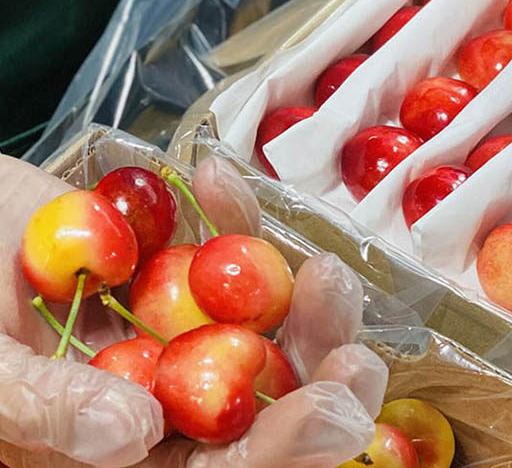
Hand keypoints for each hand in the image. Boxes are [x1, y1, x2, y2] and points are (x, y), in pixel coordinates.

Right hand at [0, 154, 384, 466]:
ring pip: (266, 322)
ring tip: (328, 273)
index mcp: (124, 449)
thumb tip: (132, 434)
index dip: (281, 451)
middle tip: (360, 355)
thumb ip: (44, 410)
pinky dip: (230, 213)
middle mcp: (168, 391)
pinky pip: (223, 243)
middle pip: (267, 400)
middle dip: (321, 380)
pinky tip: (215, 178)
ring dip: (303, 299)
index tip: (332, 412)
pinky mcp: (179, 262)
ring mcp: (180, 322)